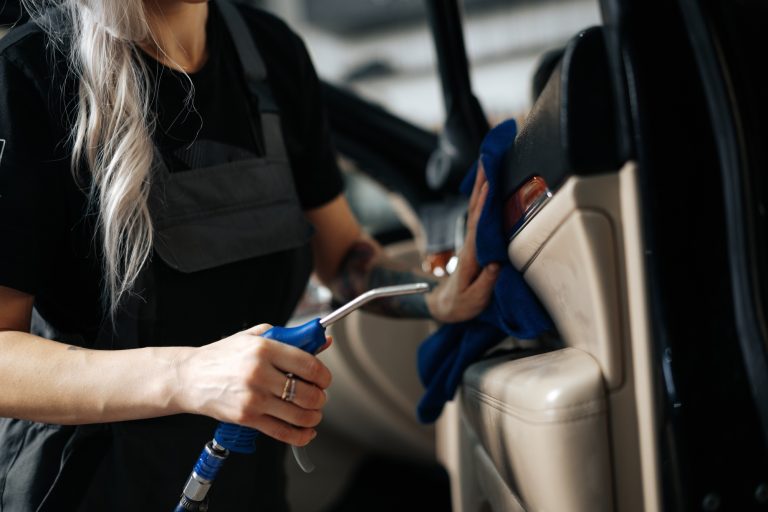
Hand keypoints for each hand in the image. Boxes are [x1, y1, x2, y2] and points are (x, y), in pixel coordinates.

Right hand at [174, 324, 331, 445]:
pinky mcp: (246, 418)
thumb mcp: (255, 336)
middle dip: (320, 398)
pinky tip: (306, 431)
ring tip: (313, 412)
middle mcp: (259, 373)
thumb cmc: (222, 356)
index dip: (324, 375)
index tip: (324, 379)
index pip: (309, 365)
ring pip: (299, 415)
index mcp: (264, 348)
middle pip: (308, 393)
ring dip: (314, 417)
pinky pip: (282, 432)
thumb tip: (322, 341)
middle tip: (318, 396)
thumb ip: (290, 338)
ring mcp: (253, 398)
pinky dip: (301, 435)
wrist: (189, 377)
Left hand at [426, 162, 499, 322]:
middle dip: (483, 182)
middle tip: (489, 156)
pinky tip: (489, 182)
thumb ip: (486, 283)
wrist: (446, 305)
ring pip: (478, 206)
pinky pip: (481, 212)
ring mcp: (472, 239)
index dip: (485, 203)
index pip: (479, 223)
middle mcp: (471, 242)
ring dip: (483, 183)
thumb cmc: (462, 304)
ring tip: (489, 161)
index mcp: (472, 255)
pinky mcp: (476, 239)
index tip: (491, 182)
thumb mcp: (474, 300)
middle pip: (477, 207)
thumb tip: (497, 264)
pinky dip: (485, 195)